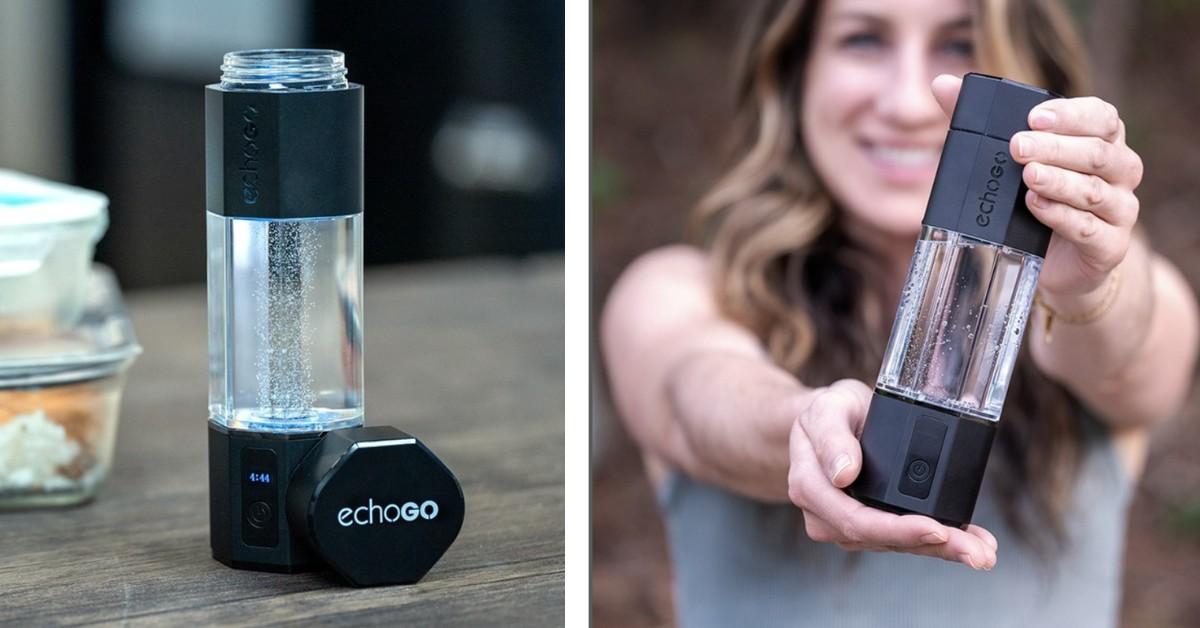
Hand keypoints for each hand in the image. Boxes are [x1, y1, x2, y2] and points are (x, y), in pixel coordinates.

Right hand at [787, 379, 998, 569]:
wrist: (827, 420)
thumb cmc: (828, 411)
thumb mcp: (827, 408)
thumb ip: (831, 436)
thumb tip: (844, 473)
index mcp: (811, 488)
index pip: (855, 520)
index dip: (898, 530)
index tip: (936, 528)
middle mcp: (826, 516)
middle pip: (882, 539)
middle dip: (934, 547)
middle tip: (977, 553)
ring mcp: (848, 525)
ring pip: (898, 544)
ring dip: (942, 549)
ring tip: (982, 550)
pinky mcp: (871, 526)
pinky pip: (903, 538)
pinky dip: (938, 542)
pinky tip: (969, 542)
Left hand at [932, 74, 1143, 296]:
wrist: (1055, 263)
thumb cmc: (1032, 201)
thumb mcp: (1006, 161)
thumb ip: (977, 122)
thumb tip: (942, 84)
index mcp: (1101, 141)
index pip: (1101, 117)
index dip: (1070, 115)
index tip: (1033, 118)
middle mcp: (1118, 171)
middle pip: (1097, 152)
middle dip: (1055, 148)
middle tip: (1018, 147)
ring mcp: (1119, 210)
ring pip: (1095, 190)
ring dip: (1059, 181)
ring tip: (1027, 176)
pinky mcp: (1110, 247)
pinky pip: (1091, 229)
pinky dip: (1062, 217)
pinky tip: (1036, 207)